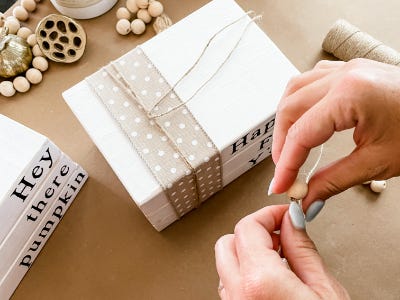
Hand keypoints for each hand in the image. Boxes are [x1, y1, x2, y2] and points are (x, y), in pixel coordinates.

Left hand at [215, 204, 348, 299]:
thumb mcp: (324, 291)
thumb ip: (302, 249)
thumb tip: (292, 222)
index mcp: (260, 283)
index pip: (247, 228)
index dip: (267, 214)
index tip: (284, 214)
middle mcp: (238, 295)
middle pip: (228, 242)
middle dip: (252, 232)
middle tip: (280, 234)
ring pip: (225, 263)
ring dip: (247, 252)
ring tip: (278, 257)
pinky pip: (229, 285)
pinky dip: (244, 272)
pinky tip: (270, 277)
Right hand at [271, 59, 399, 209]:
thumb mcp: (378, 162)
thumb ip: (334, 180)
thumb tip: (307, 198)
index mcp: (350, 95)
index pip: (301, 134)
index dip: (286, 164)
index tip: (281, 185)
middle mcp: (344, 75)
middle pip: (289, 108)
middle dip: (281, 143)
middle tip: (284, 170)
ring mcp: (347, 68)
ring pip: (295, 89)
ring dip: (286, 119)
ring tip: (288, 146)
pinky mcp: (353, 70)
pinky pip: (312, 80)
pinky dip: (301, 101)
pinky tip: (304, 118)